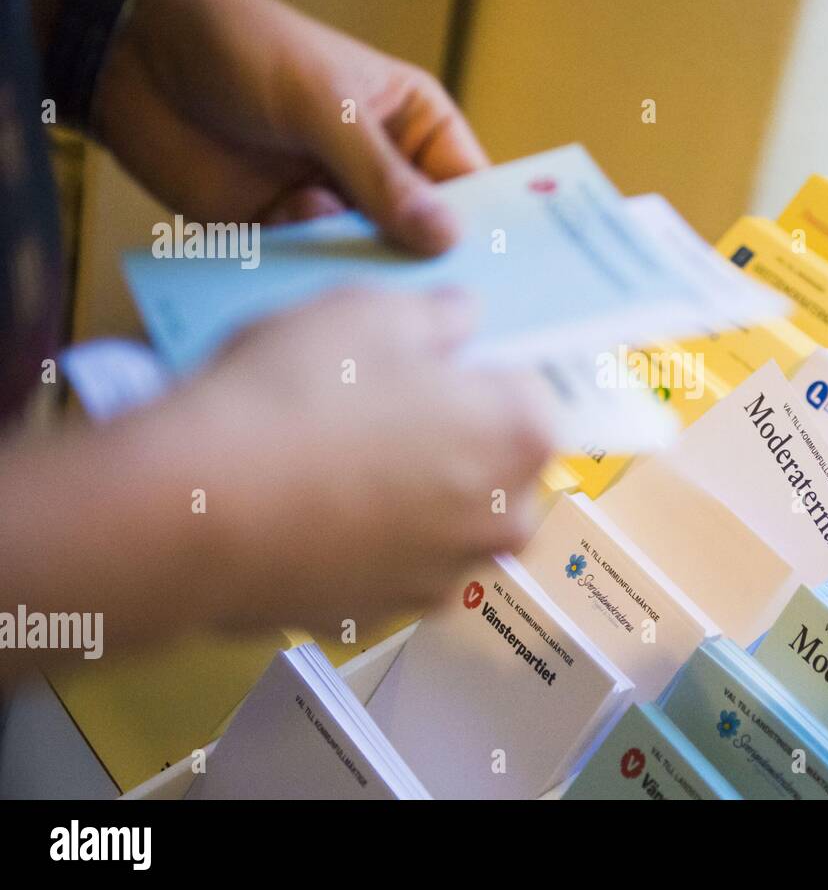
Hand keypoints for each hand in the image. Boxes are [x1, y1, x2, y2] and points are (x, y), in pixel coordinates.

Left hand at [94, 0, 486, 253]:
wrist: (131, 57)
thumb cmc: (244, 49)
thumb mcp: (323, 103)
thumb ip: (381, 175)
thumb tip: (448, 237)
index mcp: (412, 126)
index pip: (469, 187)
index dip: (485, 230)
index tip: (501, 277)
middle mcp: (379, 173)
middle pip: (422, 237)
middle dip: (424, 267)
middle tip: (438, 309)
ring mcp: (331, 205)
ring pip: (366, 259)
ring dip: (360, 273)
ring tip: (360, 292)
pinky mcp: (280, 234)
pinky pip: (309, 269)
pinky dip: (305, 275)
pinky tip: (297, 271)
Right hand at [173, 287, 554, 631]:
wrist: (198, 509)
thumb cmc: (298, 393)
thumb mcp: (374, 310)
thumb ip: (440, 315)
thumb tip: (462, 322)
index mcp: (524, 435)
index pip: (529, 392)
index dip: (475, 374)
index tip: (429, 368)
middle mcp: (503, 518)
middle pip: (498, 466)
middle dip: (456, 439)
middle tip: (376, 410)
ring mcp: (445, 577)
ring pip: (446, 522)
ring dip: (412, 496)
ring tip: (332, 460)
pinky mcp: (383, 615)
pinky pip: (389, 564)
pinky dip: (365, 542)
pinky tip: (308, 511)